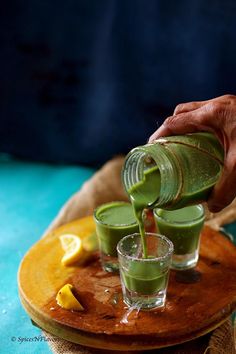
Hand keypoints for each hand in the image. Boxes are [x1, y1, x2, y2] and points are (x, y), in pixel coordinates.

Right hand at [148, 94, 235, 211]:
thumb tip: (210, 206)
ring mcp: (228, 104)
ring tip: (182, 146)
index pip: (175, 122)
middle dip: (170, 129)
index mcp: (214, 114)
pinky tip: (205, 144)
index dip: (159, 135)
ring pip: (195, 111)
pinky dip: (200, 127)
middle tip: (166, 148)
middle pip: (182, 112)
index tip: (150, 149)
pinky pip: (209, 115)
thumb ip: (224, 189)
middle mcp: (218, 104)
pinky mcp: (234, 110)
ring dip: (186, 126)